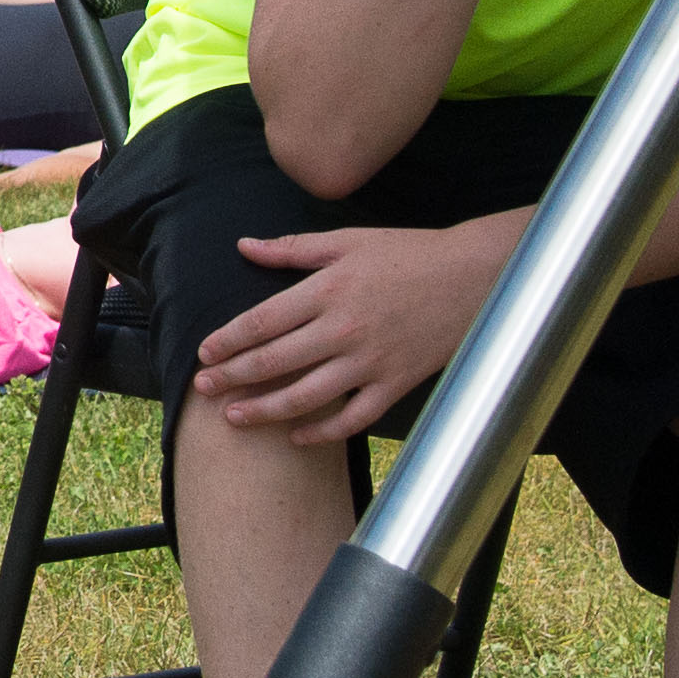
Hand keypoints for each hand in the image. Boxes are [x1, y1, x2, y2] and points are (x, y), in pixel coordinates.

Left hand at [192, 219, 513, 443]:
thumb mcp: (347, 241)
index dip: (228, 340)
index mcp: (328, 290)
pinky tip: (296, 436)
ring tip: (235, 417)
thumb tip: (244, 246)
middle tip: (203, 388)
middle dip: (234, 376)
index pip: (263, 321)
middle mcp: (344, 328)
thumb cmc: (409, 254)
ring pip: (307, 395)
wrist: (475, 277)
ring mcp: (371, 361)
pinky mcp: (396, 383)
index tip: (204, 352)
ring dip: (266, 410)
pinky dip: (322, 431)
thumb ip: (292, 249)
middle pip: (276, 361)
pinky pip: (353, 417)